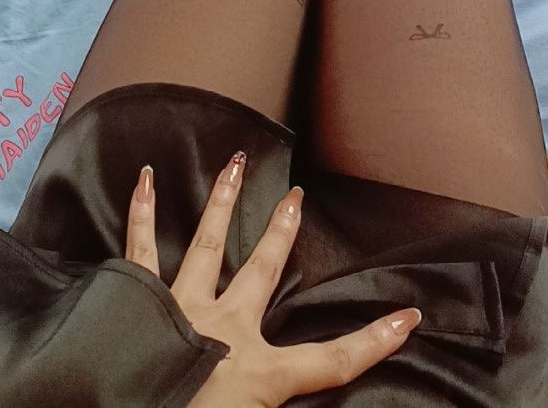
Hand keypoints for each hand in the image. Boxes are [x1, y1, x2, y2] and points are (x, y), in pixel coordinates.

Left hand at [125, 152, 421, 406]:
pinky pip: (141, 251)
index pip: (333, 360)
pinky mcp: (141, 302)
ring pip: (209, 245)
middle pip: (264, 271)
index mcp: (258, 372)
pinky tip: (143, 181)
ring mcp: (182, 308)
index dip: (375, 342)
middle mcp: (225, 328)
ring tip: (232, 163)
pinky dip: (142, 214)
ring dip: (222, 201)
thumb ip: (269, 401)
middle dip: (283, 232)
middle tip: (295, 196)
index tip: (406, 317)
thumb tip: (278, 397)